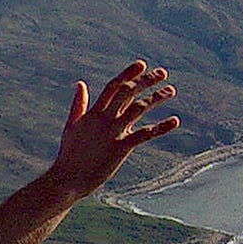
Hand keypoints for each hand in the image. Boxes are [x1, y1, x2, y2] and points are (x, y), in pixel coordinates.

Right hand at [40, 62, 178, 198]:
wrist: (68, 179)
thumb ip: (79, 104)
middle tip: (163, 72)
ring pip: (138, 109)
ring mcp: (113, 132)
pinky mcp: (121, 148)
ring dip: (156, 98)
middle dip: (146, 81)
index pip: (113, 87)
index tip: (142, 64)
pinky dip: (161, 127)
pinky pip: (144, 134)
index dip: (128, 74)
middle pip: (128, 93)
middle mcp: (105, 119)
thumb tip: (81, 84)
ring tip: (171, 91)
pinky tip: (174, 121)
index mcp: (93, 113)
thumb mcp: (71, 125)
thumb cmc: (69, 154)